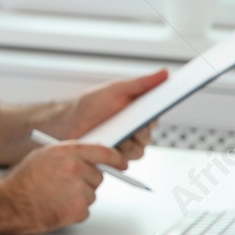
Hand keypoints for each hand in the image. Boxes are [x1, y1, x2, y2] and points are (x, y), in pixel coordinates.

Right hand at [0, 141, 127, 233]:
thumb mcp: (43, 157)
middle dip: (86, 181)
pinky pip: (85, 210)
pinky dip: (73, 211)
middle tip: (65, 186)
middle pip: (98, 176)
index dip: (116, 158)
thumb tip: (88, 158)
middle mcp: (75, 169)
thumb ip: (68, 155)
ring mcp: (78, 190)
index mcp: (67, 152)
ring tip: (55, 196)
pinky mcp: (77, 209)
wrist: (8, 204)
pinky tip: (56, 206)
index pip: (104, 152)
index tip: (122, 163)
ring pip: (92, 194)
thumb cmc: (21, 181)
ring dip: (78, 197)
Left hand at [47, 70, 167, 157]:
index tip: (156, 109)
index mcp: (142, 114)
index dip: (157, 114)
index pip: (157, 116)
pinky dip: (114, 154)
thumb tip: (165, 73)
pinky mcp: (114, 158)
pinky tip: (106, 145)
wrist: (70, 121)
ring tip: (114, 135)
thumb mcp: (116, 89)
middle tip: (131, 125)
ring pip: (137, 151)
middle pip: (147, 137)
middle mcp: (138, 132)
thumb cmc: (93, 104)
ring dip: (125, 144)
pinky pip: (121, 161)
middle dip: (138, 131)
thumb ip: (140, 83)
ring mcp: (126, 146)